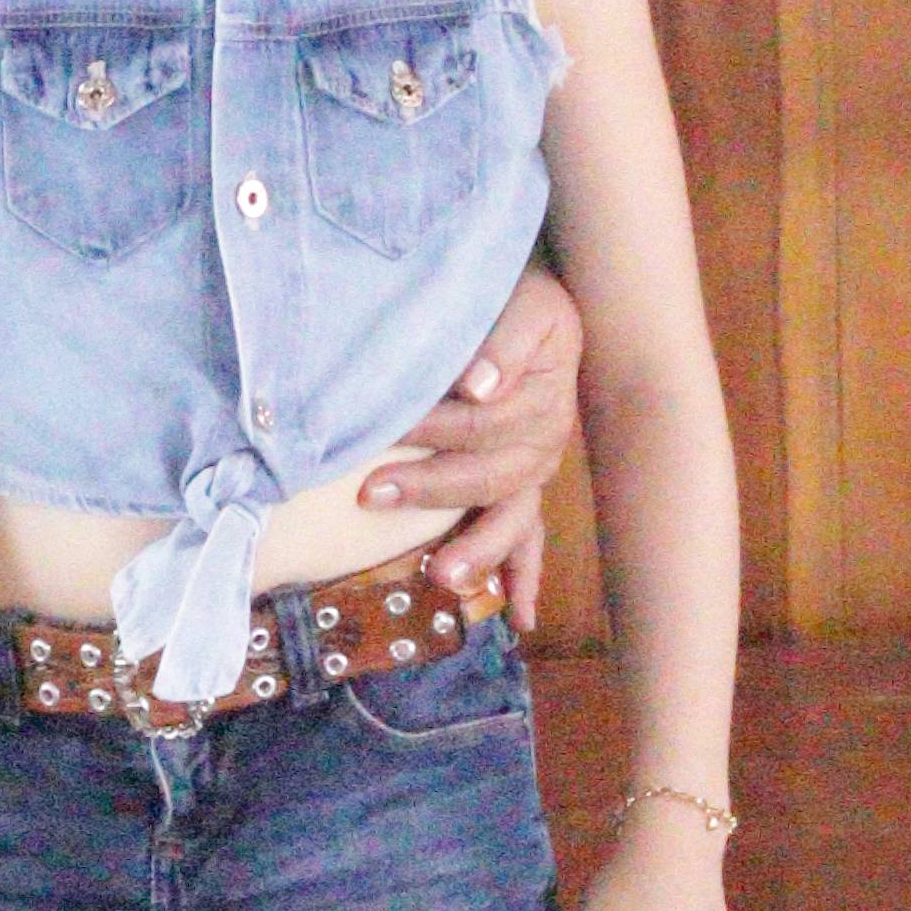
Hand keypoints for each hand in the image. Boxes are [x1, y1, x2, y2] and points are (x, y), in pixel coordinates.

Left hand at [363, 264, 581, 624]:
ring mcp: (534, 468)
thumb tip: (476, 386)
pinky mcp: (525, 484)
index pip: (480, 422)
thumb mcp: (526, 301)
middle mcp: (541, 441)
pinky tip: (518, 615)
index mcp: (538, 398)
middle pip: (489, 475)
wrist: (535, 296)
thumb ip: (505, 340)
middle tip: (370, 494)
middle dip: (430, 488)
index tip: (384, 430)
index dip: (432, 427)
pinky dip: (524, 575)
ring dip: (478, 549)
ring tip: (443, 576)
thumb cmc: (518, 295)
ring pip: (511, 517)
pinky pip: (531, 537)